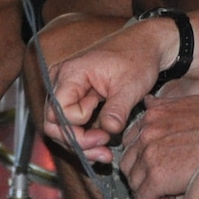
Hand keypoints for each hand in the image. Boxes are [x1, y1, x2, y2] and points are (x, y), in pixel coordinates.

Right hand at [43, 15, 176, 162]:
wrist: (145, 45)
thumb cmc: (137, 58)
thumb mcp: (131, 85)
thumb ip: (117, 109)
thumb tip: (108, 130)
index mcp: (71, 73)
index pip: (58, 112)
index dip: (78, 127)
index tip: (105, 130)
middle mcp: (61, 80)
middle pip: (53, 123)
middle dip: (77, 142)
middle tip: (104, 151)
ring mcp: (66, 88)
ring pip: (60, 126)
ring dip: (81, 144)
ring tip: (105, 153)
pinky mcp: (75, 96)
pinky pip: (71, 121)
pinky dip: (84, 136)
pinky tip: (101, 145)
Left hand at [120, 92, 198, 198]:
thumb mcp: (189, 103)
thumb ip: (165, 105)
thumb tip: (148, 101)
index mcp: (153, 116)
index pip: (130, 142)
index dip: (141, 157)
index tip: (157, 165)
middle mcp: (147, 133)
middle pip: (128, 163)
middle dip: (141, 175)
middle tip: (160, 182)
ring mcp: (150, 154)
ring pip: (134, 182)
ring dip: (148, 190)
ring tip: (167, 192)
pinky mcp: (157, 176)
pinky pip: (144, 198)